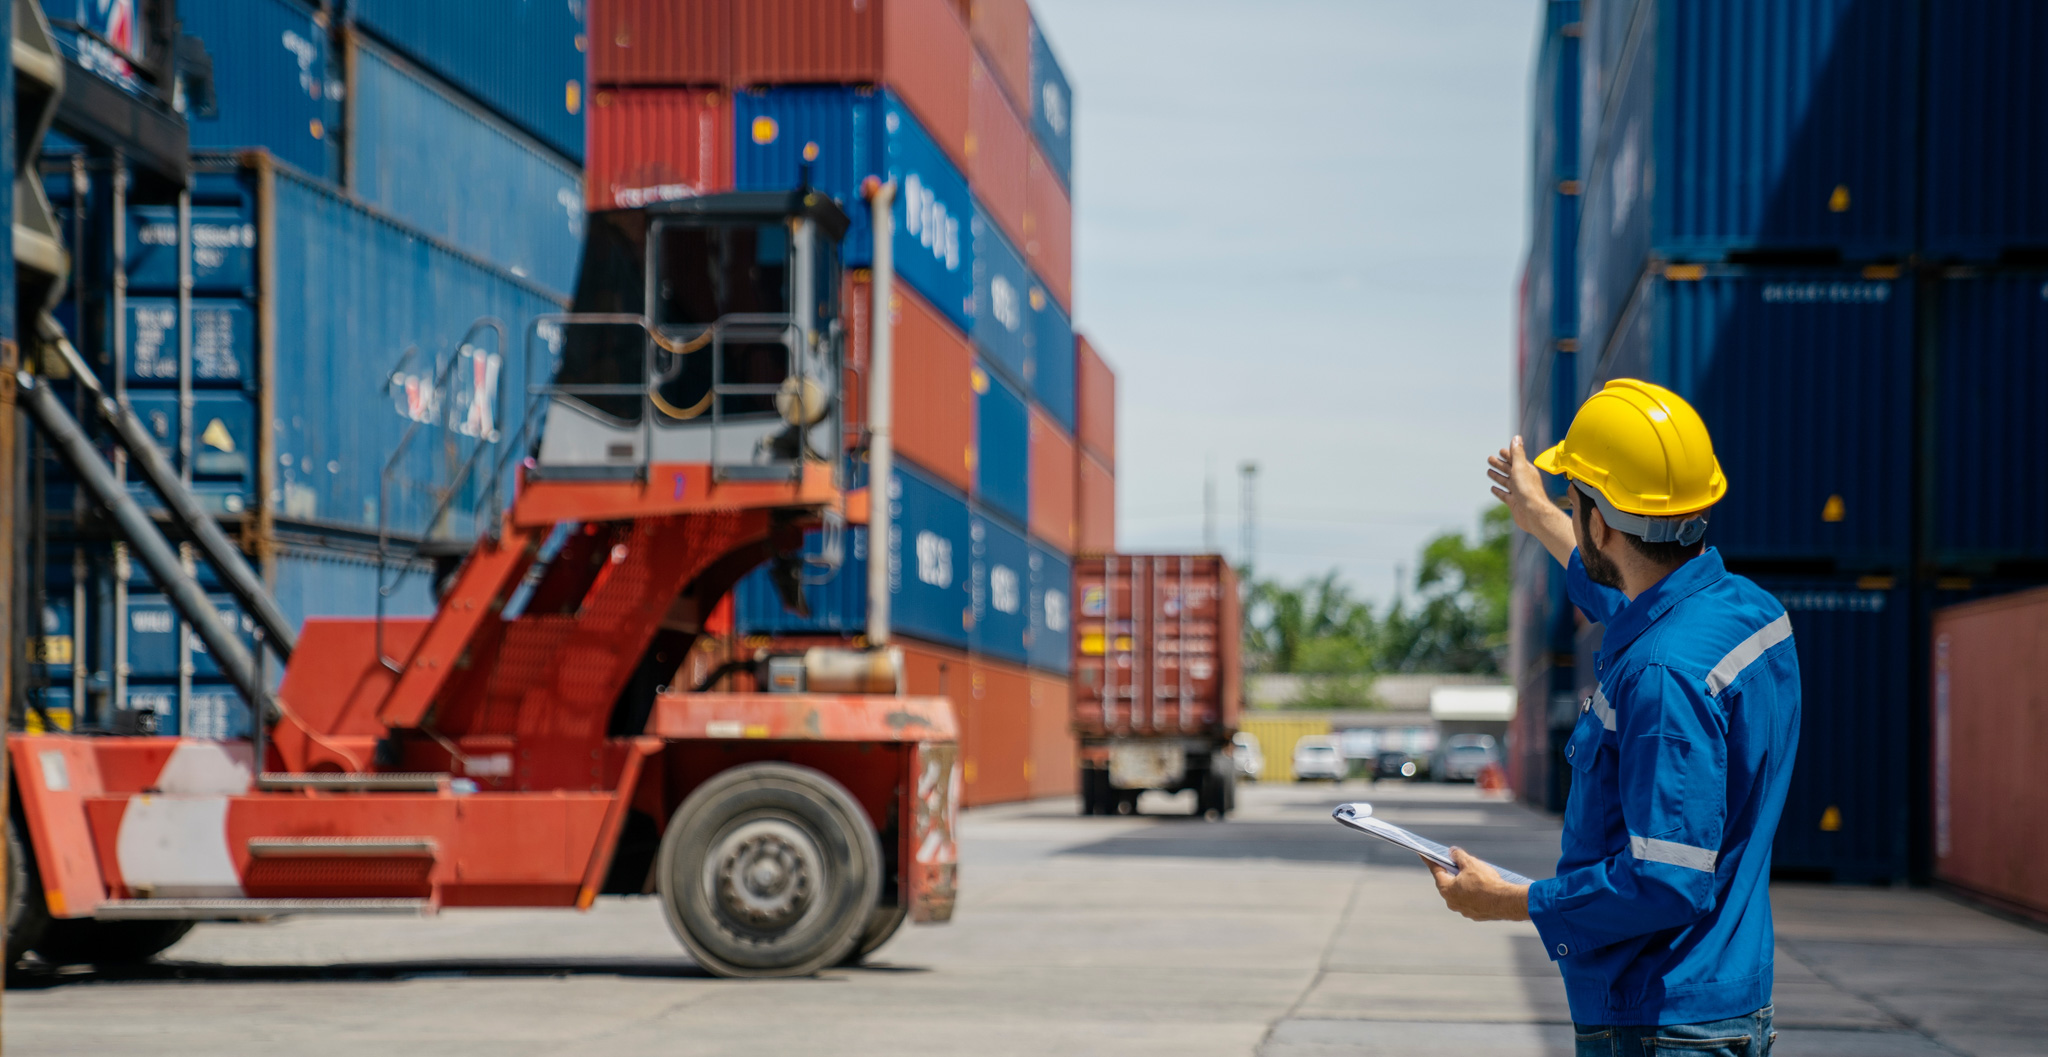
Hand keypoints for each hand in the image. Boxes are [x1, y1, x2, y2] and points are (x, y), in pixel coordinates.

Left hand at [1426, 847, 1530, 921]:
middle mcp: (1451, 902)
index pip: (1436, 870)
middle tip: (1456, 862)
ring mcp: (1463, 910)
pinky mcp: (1475, 915)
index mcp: (1446, 889)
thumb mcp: (1470, 863)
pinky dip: (1474, 894)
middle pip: (1448, 883)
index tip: (1423, 853)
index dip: (1430, 860)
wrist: (1506, 902)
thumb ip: (1458, 856)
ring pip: (1461, 893)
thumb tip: (1452, 852)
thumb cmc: (1486, 882)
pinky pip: (1472, 901)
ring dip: (1464, 885)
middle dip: (1452, 872)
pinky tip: (1483, 888)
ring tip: (1475, 875)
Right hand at [1488, 437, 1573, 564]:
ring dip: (1498, 476)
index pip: (1516, 459)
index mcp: (1526, 470)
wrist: (1533, 513)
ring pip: (1506, 481)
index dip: (1508, 455)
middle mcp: (1523, 480)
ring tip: (1489, 471)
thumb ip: (1517, 453)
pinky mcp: (1514, 503)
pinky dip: (1499, 491)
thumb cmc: (1528, 490)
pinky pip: (1505, 495)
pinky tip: (1493, 489)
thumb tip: (1516, 437)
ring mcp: (1518, 492)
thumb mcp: (1520, 467)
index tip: (1500, 451)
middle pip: (1509, 470)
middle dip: (1500, 464)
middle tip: (1489, 459)